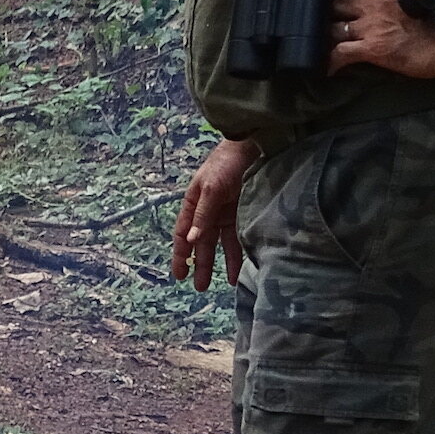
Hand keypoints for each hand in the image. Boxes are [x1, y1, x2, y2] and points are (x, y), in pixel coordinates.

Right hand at [171, 136, 260, 290]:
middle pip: (202, 243)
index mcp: (193, 204)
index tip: (179, 274)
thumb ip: (202, 215)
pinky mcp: (245, 212)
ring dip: (223, 262)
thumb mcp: (211, 188)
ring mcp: (227, 213)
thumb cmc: (226, 163)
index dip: (181, 254)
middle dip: (201, 264)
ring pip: (222, 244)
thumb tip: (192, 240)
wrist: (254, 146)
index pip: (183, 234)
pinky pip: (240, 237)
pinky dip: (241, 252)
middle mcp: (208, 212)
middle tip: (200, 286)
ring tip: (228, 283)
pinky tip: (244, 267)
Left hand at [328, 0, 434, 80]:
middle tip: (316, 21)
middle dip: (322, 11)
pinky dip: (330, 61)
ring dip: (322, 36)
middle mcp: (371, 6)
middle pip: (333, 3)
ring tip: (318, 44)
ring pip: (331, 28)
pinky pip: (340, 53)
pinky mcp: (371, 49)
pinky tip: (326, 68)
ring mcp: (369, 27)